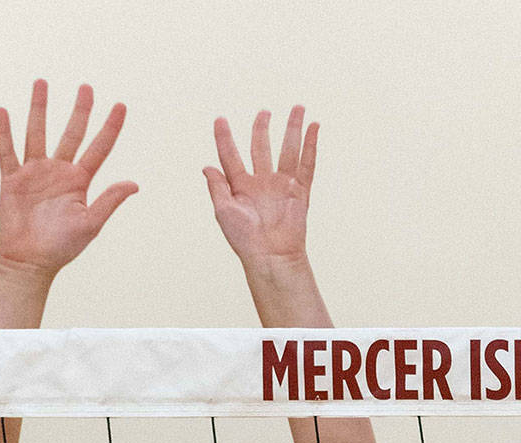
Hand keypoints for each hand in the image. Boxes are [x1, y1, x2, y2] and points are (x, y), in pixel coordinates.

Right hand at [0, 80, 136, 275]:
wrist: (30, 260)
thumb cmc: (62, 246)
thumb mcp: (91, 223)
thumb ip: (109, 201)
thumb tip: (134, 184)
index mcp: (80, 181)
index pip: (99, 148)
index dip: (110, 127)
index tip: (121, 105)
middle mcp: (58, 171)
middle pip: (71, 133)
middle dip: (79, 110)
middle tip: (87, 87)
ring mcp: (34, 173)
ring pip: (37, 133)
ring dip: (39, 109)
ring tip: (42, 83)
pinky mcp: (11, 179)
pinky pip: (7, 151)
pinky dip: (4, 132)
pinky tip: (4, 112)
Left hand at [204, 107, 316, 265]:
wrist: (270, 255)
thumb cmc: (244, 239)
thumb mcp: (223, 211)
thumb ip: (217, 187)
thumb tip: (207, 166)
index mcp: (240, 186)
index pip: (230, 155)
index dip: (224, 138)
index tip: (220, 119)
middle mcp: (262, 182)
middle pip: (261, 147)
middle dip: (262, 128)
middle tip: (264, 112)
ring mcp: (282, 185)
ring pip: (287, 150)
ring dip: (292, 128)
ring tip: (297, 107)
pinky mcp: (300, 191)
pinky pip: (307, 164)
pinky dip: (310, 145)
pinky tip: (314, 127)